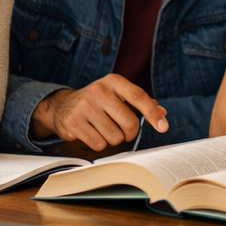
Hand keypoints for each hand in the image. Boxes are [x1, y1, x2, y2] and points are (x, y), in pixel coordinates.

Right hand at [31, 74, 168, 151]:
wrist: (62, 105)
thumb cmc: (98, 101)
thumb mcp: (118, 94)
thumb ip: (140, 103)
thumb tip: (162, 113)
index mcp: (113, 81)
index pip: (139, 97)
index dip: (152, 114)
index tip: (163, 127)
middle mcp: (98, 91)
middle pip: (129, 123)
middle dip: (130, 133)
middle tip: (123, 130)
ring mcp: (84, 106)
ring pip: (115, 137)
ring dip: (113, 139)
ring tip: (103, 129)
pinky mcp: (73, 122)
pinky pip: (98, 144)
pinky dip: (99, 144)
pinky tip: (92, 133)